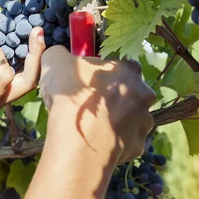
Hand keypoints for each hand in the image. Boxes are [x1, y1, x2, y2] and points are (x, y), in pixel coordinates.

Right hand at [39, 46, 155, 163]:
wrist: (77, 142)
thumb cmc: (71, 96)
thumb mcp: (55, 61)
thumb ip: (59, 52)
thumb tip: (59, 54)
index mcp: (128, 68)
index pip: (118, 62)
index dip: (101, 70)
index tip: (86, 78)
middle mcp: (143, 93)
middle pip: (127, 90)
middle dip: (110, 96)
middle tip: (87, 102)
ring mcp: (144, 121)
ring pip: (129, 116)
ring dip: (114, 119)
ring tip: (89, 124)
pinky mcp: (138, 145)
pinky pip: (125, 140)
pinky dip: (113, 140)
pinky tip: (94, 140)